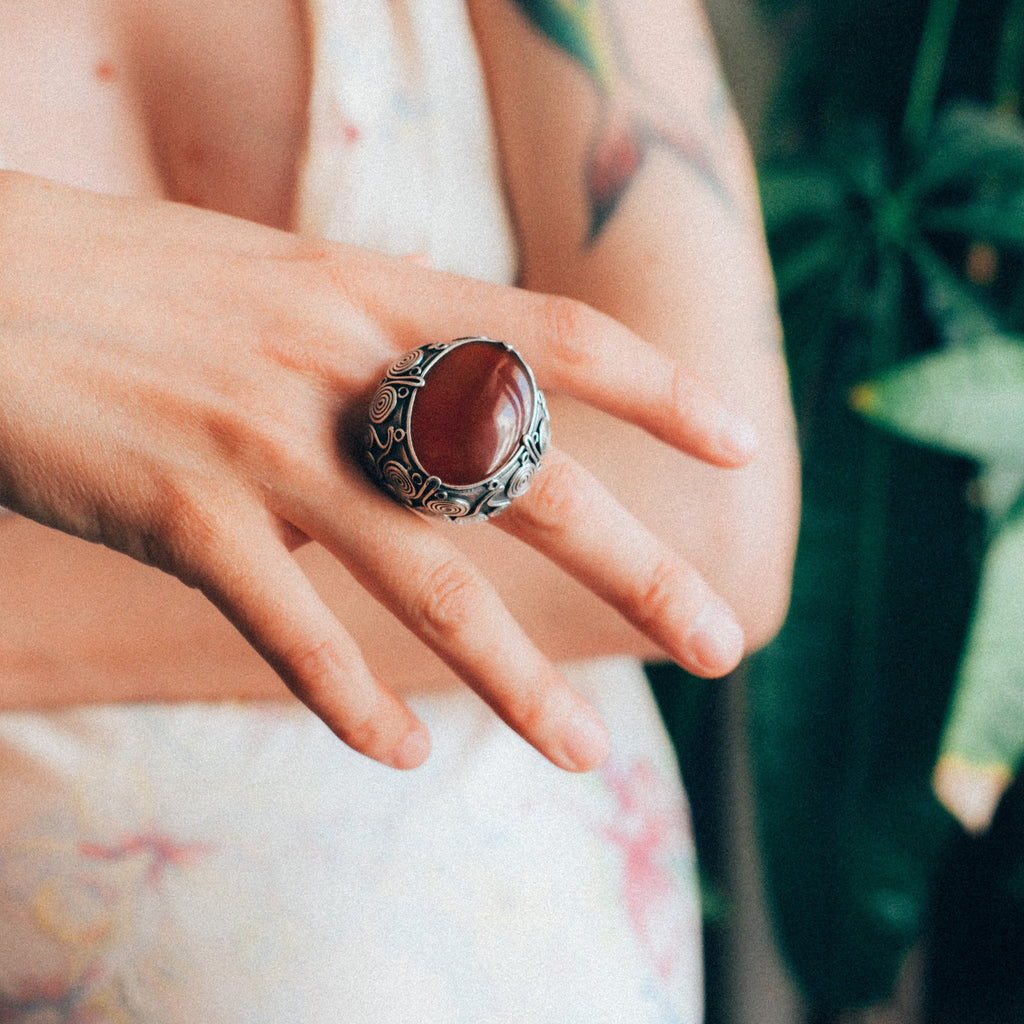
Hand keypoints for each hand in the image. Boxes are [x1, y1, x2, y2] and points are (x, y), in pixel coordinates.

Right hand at [0, 173, 754, 770]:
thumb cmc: (145, 287)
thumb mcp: (292, 285)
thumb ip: (387, 346)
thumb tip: (471, 413)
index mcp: (378, 296)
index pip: (561, 338)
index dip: (663, 389)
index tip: (741, 445)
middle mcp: (343, 371)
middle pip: (531, 482)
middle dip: (638, 569)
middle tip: (716, 642)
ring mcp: (268, 447)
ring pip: (430, 585)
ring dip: (517, 683)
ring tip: (584, 752)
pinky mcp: (186, 517)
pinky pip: (294, 632)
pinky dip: (350, 703)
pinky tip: (400, 756)